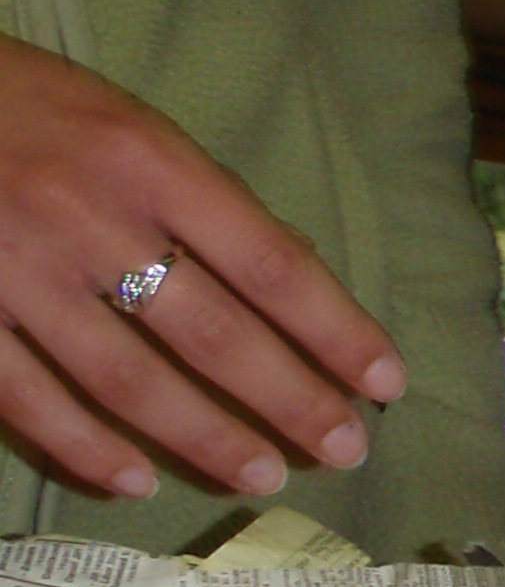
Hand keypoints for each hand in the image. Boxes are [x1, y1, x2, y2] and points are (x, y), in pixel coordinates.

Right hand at [0, 34, 402, 500]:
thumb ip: (202, 198)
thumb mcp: (127, 126)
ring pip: (127, 379)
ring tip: (264, 475)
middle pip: (212, 332)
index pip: (271, 263)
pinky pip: (27, 397)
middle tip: (345, 451)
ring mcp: (15, 271)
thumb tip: (294, 263)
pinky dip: (84, 447)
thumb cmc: (27, 105)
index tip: (385, 382)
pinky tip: (136, 481)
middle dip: (288, 400)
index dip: (335, 330)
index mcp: (151, 163)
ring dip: (204, 437)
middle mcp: (91, 219)